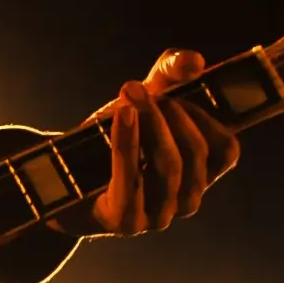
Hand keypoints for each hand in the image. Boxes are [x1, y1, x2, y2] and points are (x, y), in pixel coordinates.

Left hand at [81, 48, 240, 235]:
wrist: (57, 177)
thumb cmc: (109, 139)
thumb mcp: (143, 102)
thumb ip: (169, 74)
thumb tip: (194, 61)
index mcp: (200, 176)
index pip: (226, 151)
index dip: (206, 118)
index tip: (175, 91)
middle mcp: (185, 201)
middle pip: (194, 153)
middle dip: (170, 114)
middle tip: (139, 90)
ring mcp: (158, 217)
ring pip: (169, 167)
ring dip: (150, 125)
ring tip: (127, 98)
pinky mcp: (127, 222)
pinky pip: (132, 179)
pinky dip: (128, 142)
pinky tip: (121, 116)